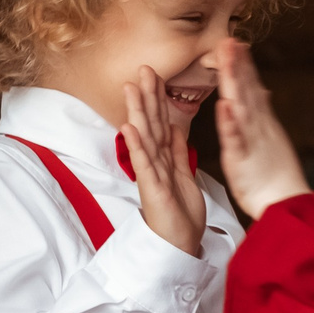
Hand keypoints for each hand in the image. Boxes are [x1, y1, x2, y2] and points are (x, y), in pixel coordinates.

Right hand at [121, 68, 205, 256]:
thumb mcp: (183, 176)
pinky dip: (137, 145)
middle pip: (151, 124)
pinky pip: (144, 164)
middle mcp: (155, 163)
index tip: (155, 75)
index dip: (158, 99)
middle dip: (147, 96)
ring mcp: (151, 174)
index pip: (161, 122)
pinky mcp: (151, 188)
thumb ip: (178, 153)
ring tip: (131, 88)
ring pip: (145, 137)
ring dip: (137, 112)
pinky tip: (130, 127)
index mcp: (165, 159)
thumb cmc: (180, 214)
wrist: (180, 243)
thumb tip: (176, 130)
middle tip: (143, 69)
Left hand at [216, 40, 311, 220]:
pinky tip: (225, 105)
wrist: (286, 204)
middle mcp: (257, 127)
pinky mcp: (242, 160)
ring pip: (240, 107)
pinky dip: (230, 122)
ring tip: (226, 59)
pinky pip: (235, 139)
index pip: (250, 88)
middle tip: (228, 39)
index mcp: (260, 123)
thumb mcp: (268, 139)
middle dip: (237, 65)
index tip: (235, 42)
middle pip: (246, 91)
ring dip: (234, 82)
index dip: (243, 65)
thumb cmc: (274, 178)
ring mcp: (250, 141)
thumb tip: (260, 90)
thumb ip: (262, 114)